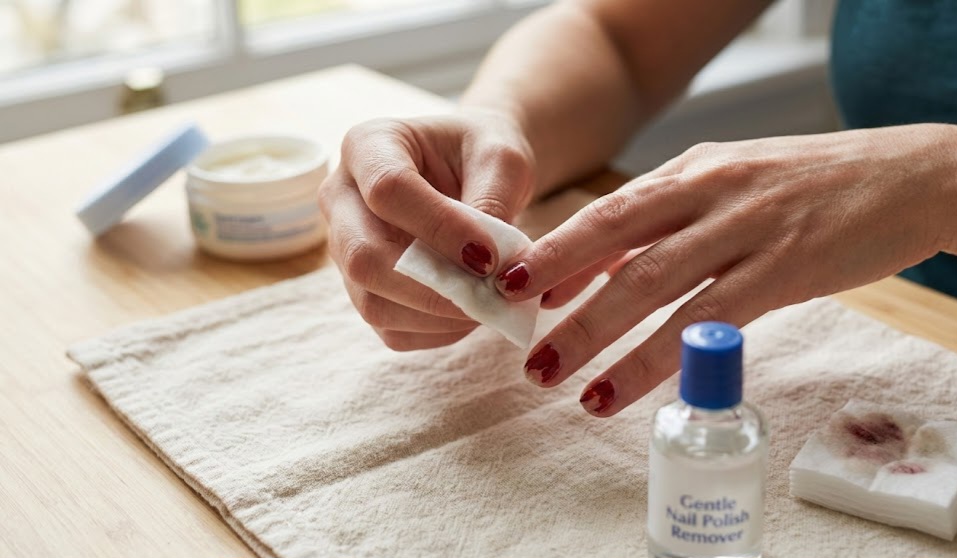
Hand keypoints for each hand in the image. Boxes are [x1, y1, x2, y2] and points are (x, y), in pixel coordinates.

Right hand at [319, 110, 535, 349]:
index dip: (438, 229)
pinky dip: (437, 332)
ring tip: (490, 306)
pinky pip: (391, 328)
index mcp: (368, 146)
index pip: (387, 191)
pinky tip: (473, 313)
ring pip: (372, 302)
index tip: (490, 255)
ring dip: (437, 316)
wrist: (473, 168)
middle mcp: (341, 198)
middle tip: (491, 295)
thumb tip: (486, 264)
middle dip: (431, 288)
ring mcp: (345, 248)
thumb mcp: (501, 158)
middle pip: (362, 256)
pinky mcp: (363, 289)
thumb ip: (494, 200)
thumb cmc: (483, 153)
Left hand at [494, 123, 956, 415]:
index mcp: (690, 171)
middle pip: (615, 246)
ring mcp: (746, 229)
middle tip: (521, 343)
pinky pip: (712, 319)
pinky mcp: (786, 268)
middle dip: (560, 296)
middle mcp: (709, 193)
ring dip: (599, 335)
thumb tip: (606, 266)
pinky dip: (666, 357)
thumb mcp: (730, 182)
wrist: (910, 174)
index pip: (607, 212)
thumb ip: (669, 220)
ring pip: (654, 285)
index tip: (513, 287)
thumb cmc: (811, 184)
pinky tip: (631, 385)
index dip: (556, 251)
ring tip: (560, 379)